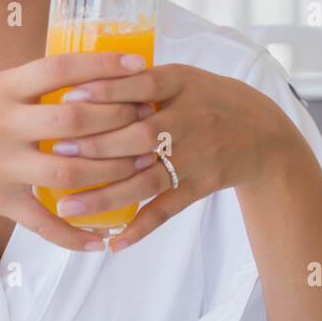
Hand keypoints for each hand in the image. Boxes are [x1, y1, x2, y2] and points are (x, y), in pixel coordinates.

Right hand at [0, 53, 153, 252]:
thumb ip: (25, 84)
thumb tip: (77, 72)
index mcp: (1, 88)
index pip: (60, 68)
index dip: (104, 66)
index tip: (139, 66)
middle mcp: (3, 123)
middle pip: (74, 118)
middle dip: (119, 119)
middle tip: (149, 118)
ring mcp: (2, 164)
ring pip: (69, 169)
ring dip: (112, 170)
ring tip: (142, 167)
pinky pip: (44, 223)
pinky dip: (75, 234)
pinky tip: (104, 239)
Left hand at [40, 62, 295, 249]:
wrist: (265, 134)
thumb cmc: (211, 99)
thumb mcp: (185, 78)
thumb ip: (141, 81)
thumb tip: (81, 81)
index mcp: (183, 84)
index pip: (142, 85)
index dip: (106, 91)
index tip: (68, 98)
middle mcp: (190, 120)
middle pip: (140, 135)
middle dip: (97, 146)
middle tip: (56, 153)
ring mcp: (196, 156)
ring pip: (146, 179)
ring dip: (106, 196)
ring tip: (67, 208)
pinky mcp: (200, 186)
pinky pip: (167, 209)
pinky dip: (140, 227)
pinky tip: (112, 242)